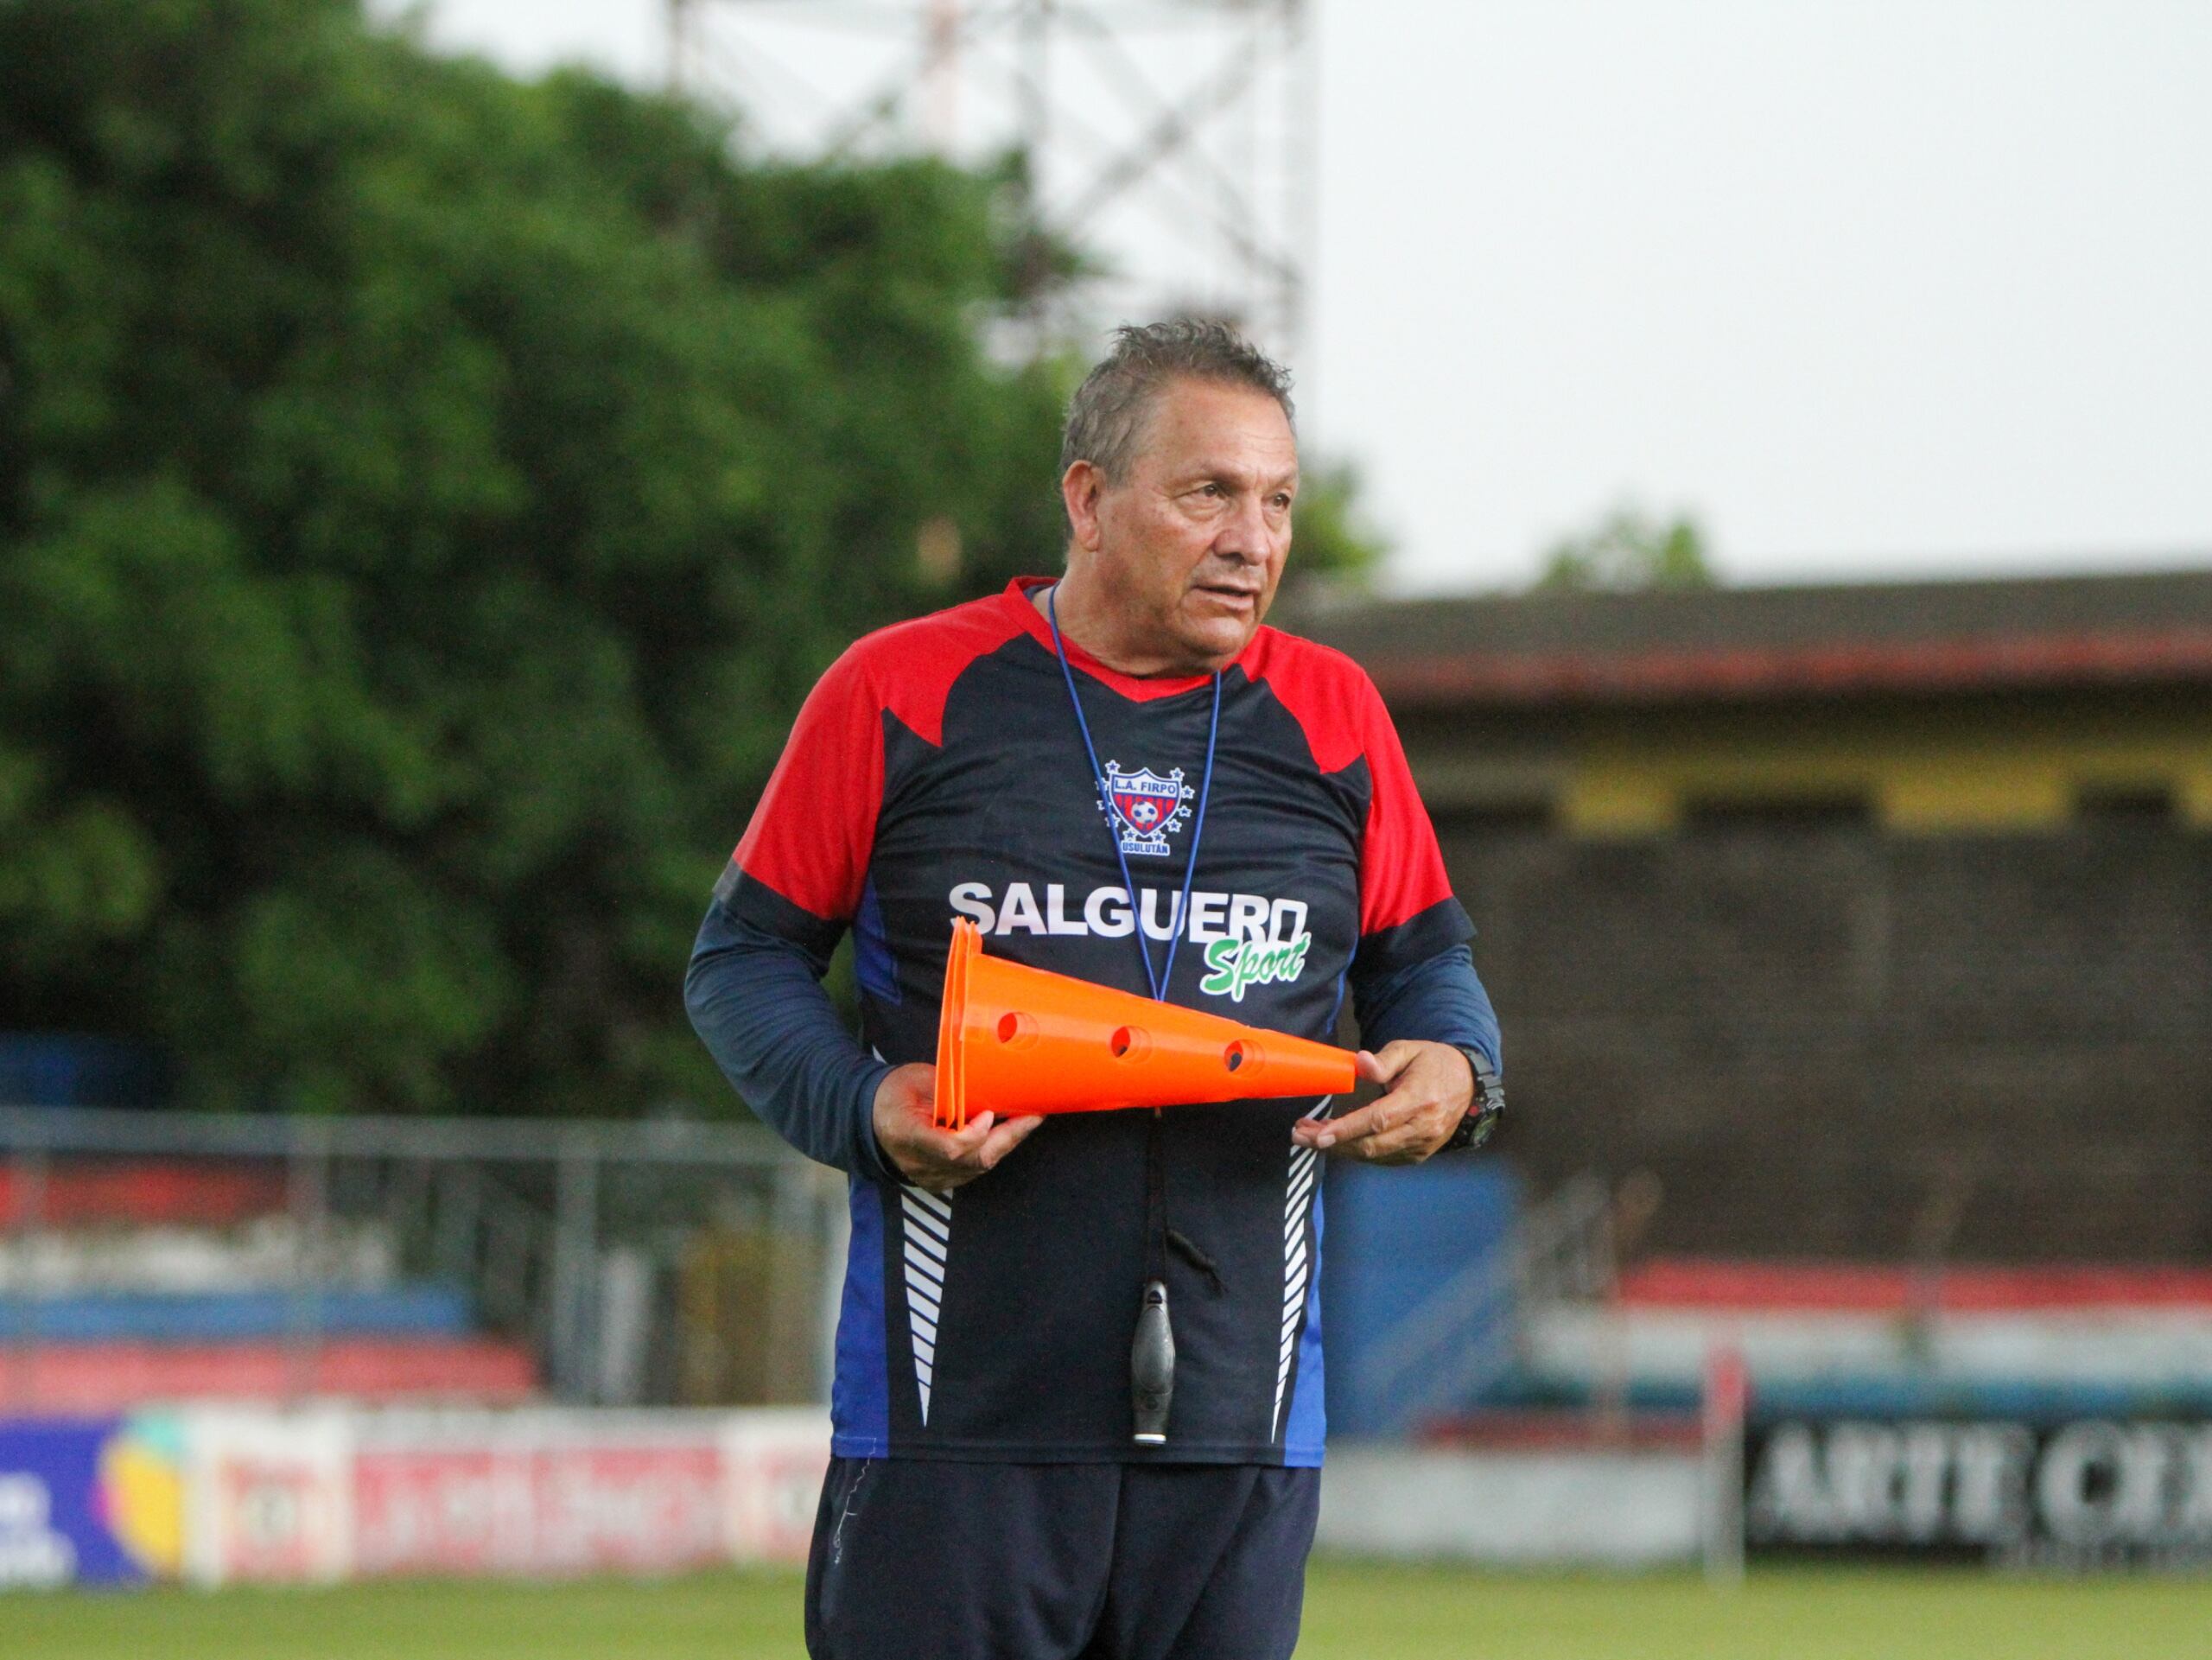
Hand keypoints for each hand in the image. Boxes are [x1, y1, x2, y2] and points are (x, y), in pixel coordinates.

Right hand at [871, 1062, 1044, 1194]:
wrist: (870, 1119)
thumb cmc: (894, 1094)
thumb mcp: (916, 1080)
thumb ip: (948, 1088)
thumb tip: (986, 1085)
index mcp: (907, 1133)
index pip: (949, 1148)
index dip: (975, 1135)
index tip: (989, 1114)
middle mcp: (919, 1163)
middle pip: (972, 1160)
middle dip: (1008, 1137)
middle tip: (1033, 1115)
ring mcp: (930, 1176)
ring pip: (978, 1167)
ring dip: (1006, 1143)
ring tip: (1028, 1120)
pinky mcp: (940, 1180)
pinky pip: (974, 1170)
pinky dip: (993, 1150)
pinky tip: (1009, 1133)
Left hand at [1291, 1041, 1472, 1164]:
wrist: (1468, 1083)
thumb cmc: (1432, 1062)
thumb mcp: (1409, 1049)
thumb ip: (1383, 1060)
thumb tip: (1360, 1063)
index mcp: (1419, 1099)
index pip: (1378, 1120)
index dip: (1346, 1129)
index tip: (1318, 1135)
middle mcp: (1423, 1127)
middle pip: (1372, 1144)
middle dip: (1332, 1143)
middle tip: (1300, 1134)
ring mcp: (1423, 1145)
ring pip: (1375, 1155)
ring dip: (1340, 1149)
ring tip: (1311, 1136)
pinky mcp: (1420, 1154)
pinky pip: (1384, 1159)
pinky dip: (1359, 1152)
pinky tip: (1339, 1141)